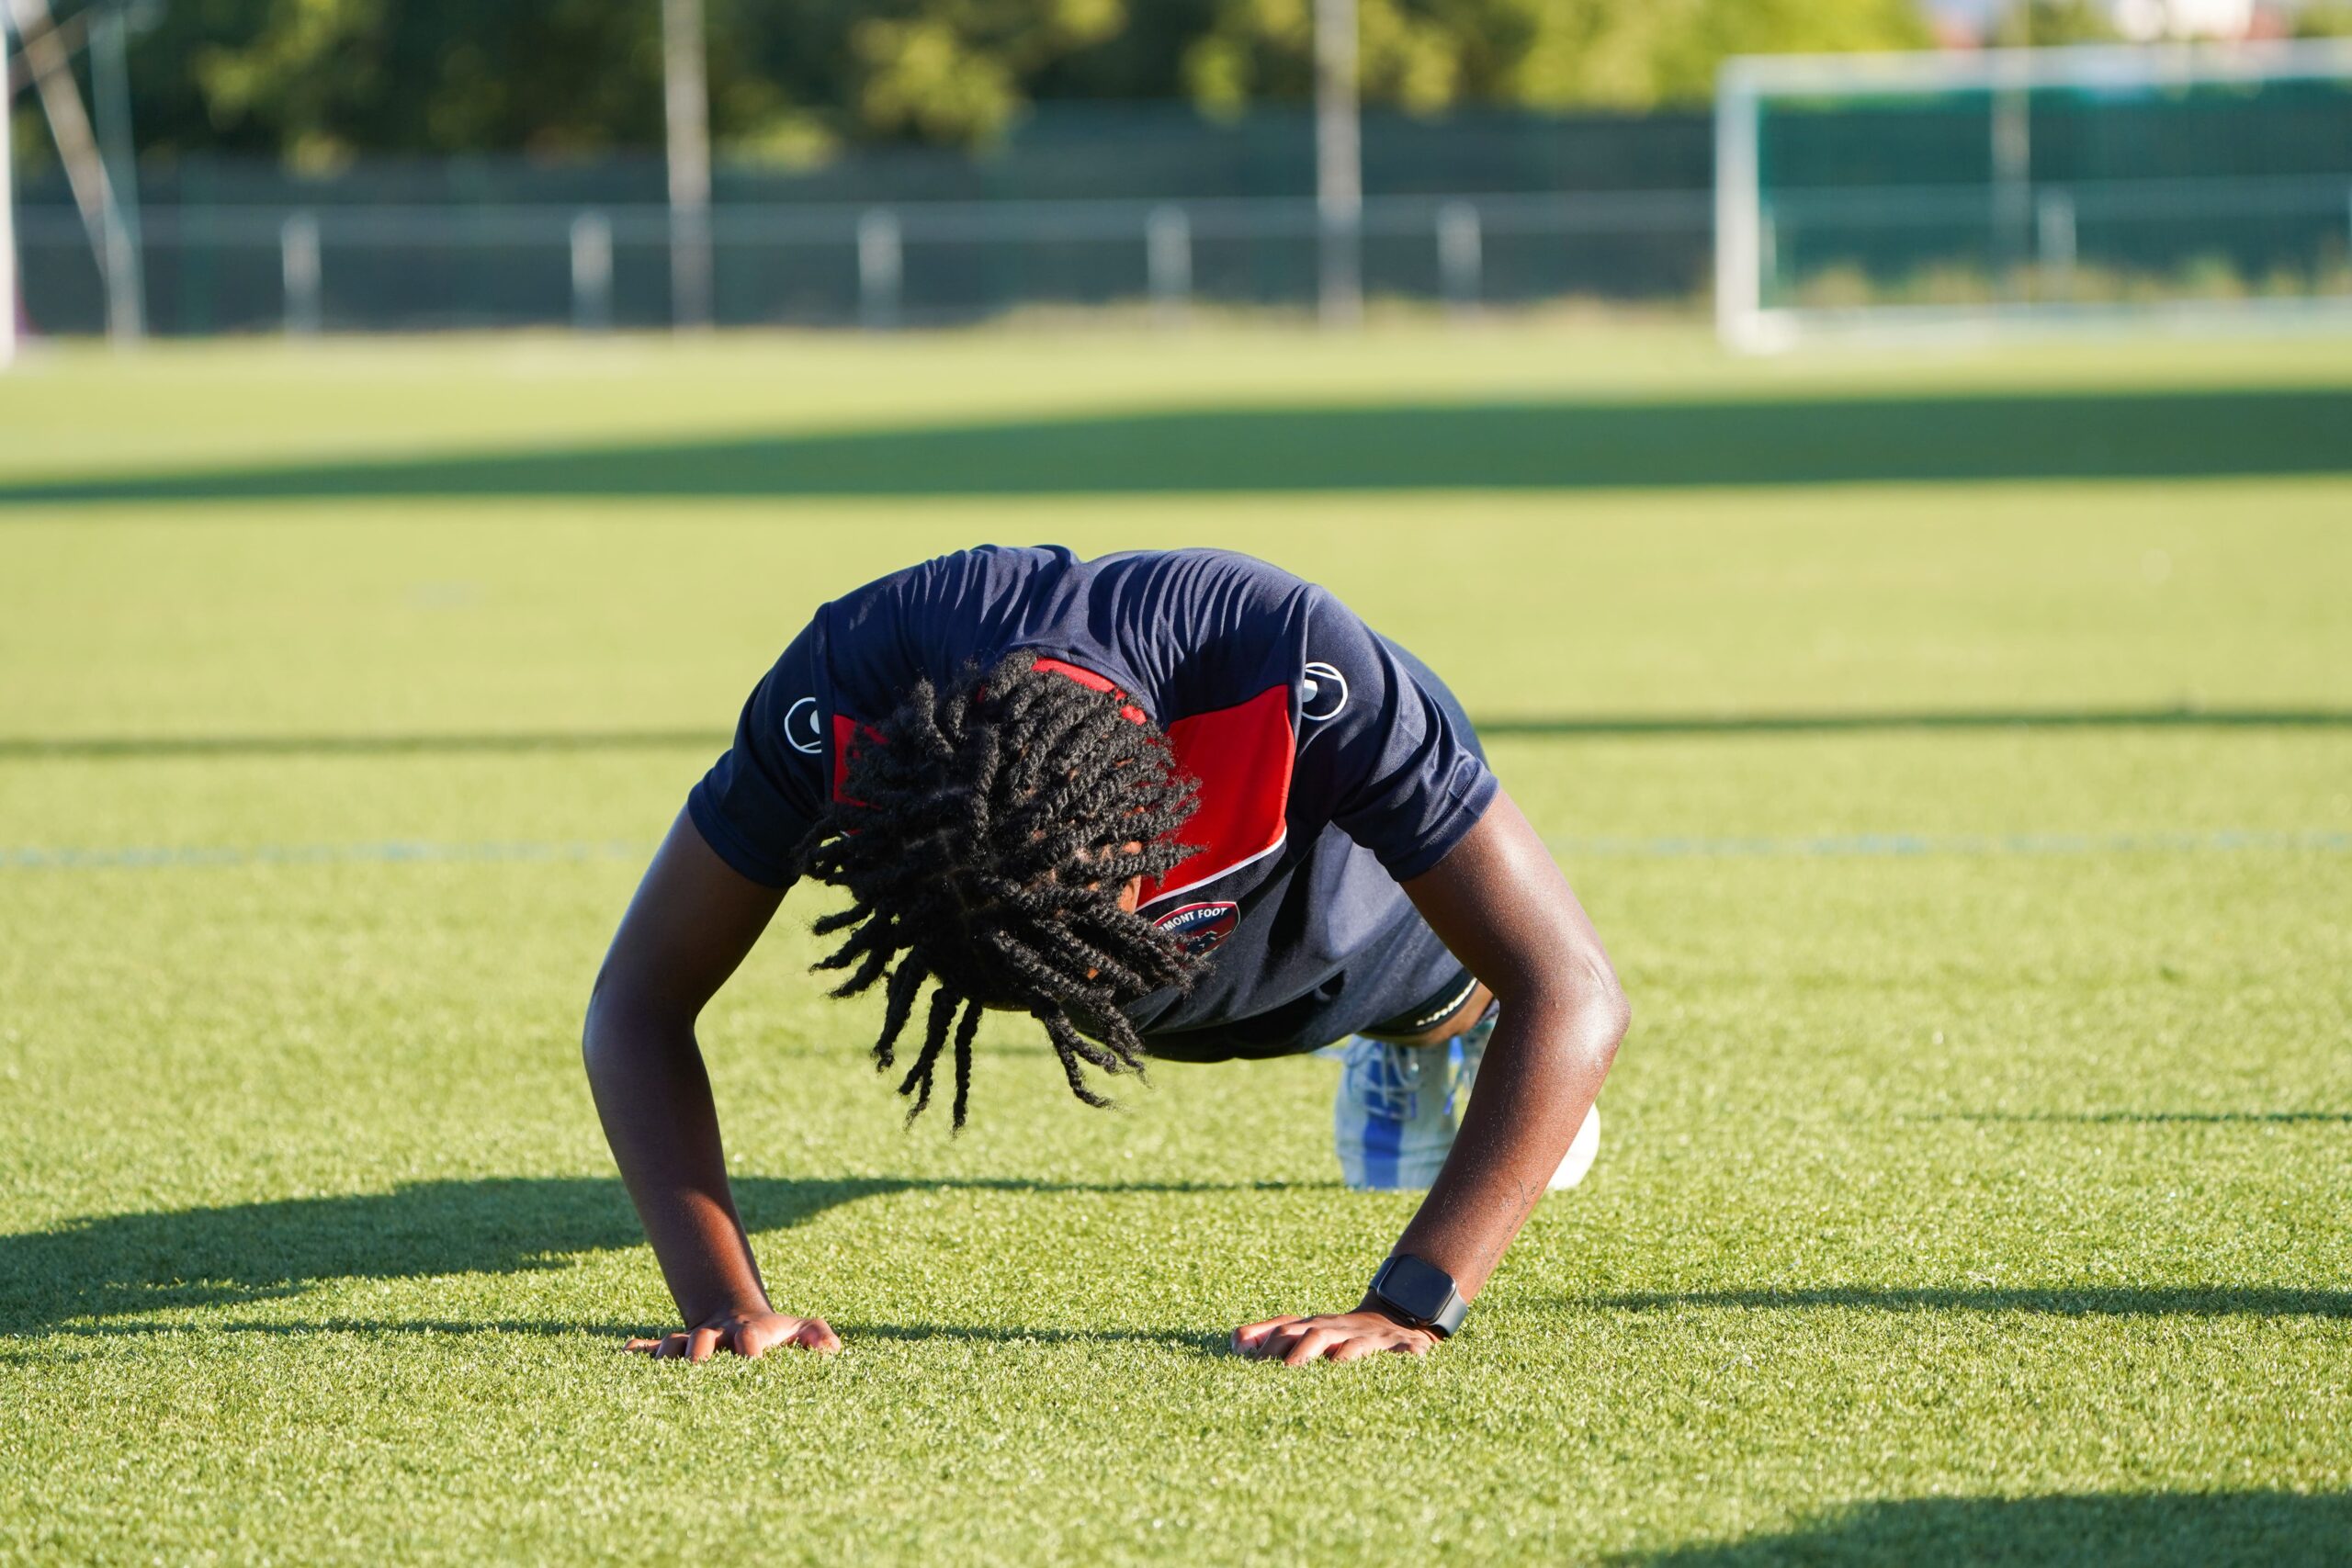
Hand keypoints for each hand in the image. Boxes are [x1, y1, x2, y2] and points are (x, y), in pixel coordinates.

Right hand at [624, 1308, 839, 1361]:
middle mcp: (718, 1334)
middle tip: (697, 1369)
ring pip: (674, 1344)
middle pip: (703, 1339)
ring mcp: (694, 1340)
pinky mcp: (674, 1349)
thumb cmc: (776, 1333)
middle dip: (699, 1351)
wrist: (738, 1317)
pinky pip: (649, 1348)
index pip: (751, 1336)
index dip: (751, 1346)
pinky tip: (623, 1357)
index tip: (752, 1363)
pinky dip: (637, 1353)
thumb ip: (817, 1335)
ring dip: (666, 1356)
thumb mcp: (800, 1330)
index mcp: (750, 1332)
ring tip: (660, 1373)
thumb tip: (833, 1350)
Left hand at [1230, 1308, 1438, 1364]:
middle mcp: (1337, 1328)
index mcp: (1312, 1327)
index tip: (1244, 1357)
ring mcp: (1367, 1337)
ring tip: (1335, 1364)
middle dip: (1299, 1351)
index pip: (1285, 1329)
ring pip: (1355, 1343)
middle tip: (1285, 1371)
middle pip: (1315, 1333)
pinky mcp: (1398, 1346)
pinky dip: (1406, 1353)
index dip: (1265, 1341)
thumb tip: (1235, 1341)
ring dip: (1344, 1353)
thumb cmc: (1337, 1337)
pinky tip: (1409, 1357)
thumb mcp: (1304, 1334)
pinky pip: (1402, 1349)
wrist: (1390, 1322)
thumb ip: (1268, 1336)